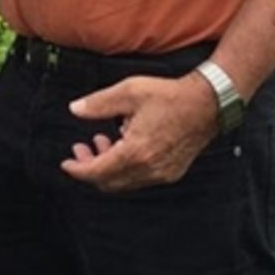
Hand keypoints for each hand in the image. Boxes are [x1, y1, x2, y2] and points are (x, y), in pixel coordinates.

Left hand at [62, 71, 218, 190]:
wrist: (207, 104)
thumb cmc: (170, 96)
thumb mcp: (129, 91)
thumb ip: (99, 103)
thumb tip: (75, 109)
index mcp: (135, 151)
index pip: (97, 172)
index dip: (77, 169)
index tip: (67, 163)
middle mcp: (148, 168)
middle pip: (108, 182)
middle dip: (90, 168)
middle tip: (81, 149)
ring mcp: (161, 174)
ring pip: (124, 182)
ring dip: (108, 167)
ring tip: (102, 142)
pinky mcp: (171, 172)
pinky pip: (140, 179)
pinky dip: (125, 168)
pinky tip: (124, 145)